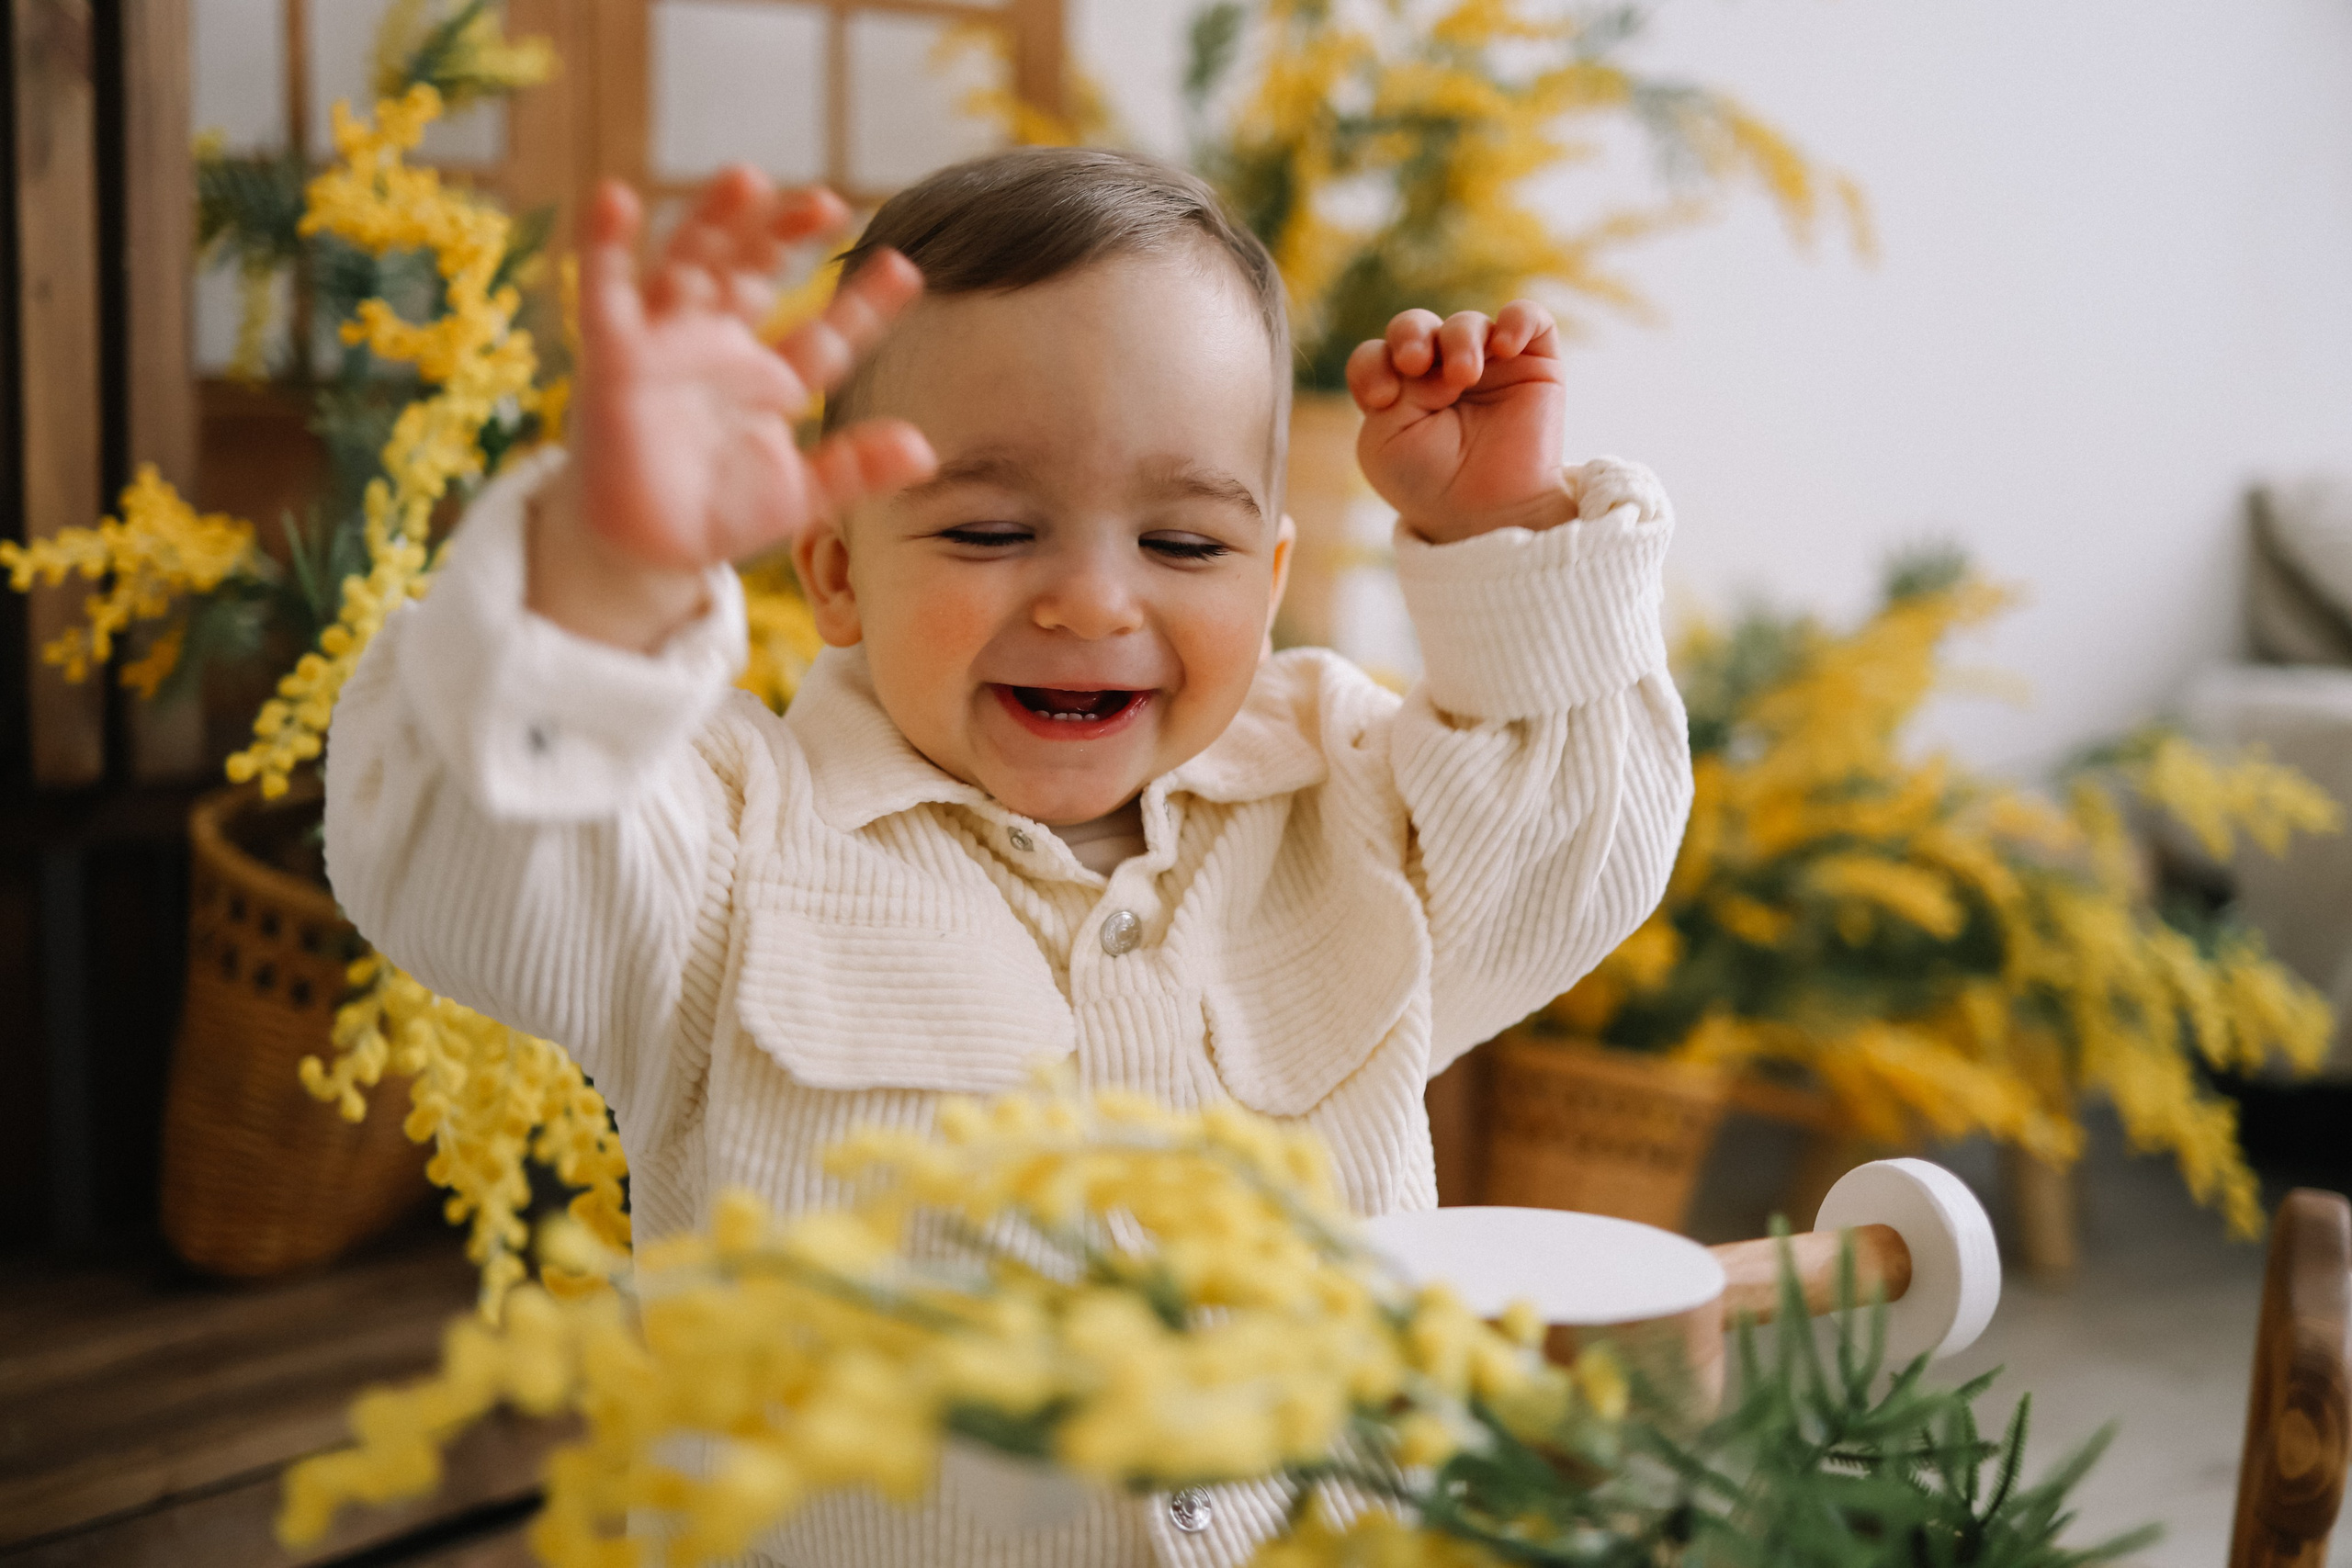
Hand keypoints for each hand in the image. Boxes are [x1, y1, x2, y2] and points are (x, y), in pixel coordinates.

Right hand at [532, 167, 934, 649]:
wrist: (644, 552)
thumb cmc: (720, 515)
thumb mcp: (801, 496)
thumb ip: (856, 469)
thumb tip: (925, 451)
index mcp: (774, 378)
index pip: (828, 331)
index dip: (865, 303)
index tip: (906, 269)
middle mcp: (724, 346)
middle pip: (757, 272)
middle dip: (786, 235)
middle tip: (828, 201)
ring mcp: (669, 344)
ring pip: (692, 263)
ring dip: (715, 220)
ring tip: (746, 178)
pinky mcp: (614, 356)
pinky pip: (606, 293)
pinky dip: (606, 246)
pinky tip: (614, 197)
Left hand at [1346, 302, 1569, 543]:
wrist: (1488, 513)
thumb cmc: (1430, 484)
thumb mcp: (1385, 441)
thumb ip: (1394, 388)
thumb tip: (1439, 358)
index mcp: (1398, 392)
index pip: (1375, 355)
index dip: (1372, 365)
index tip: (1380, 398)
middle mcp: (1438, 374)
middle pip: (1415, 326)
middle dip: (1410, 335)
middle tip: (1414, 363)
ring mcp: (1487, 366)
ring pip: (1467, 323)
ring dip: (1459, 340)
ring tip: (1464, 375)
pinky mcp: (1533, 364)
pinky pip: (1528, 317)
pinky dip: (1517, 320)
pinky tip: (1505, 346)